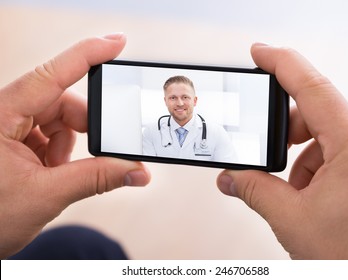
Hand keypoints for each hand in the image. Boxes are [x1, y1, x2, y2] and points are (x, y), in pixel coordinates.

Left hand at [0, 34, 150, 258]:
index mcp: (0, 115)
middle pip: (61, 102)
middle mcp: (3, 113)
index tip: (118, 42)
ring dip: (70, 145)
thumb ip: (96, 180)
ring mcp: (9, 126)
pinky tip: (51, 173)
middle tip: (103, 152)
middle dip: (85, 128)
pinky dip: (60, 153)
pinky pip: (50, 134)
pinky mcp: (14, 139)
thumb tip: (136, 172)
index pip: (51, 75)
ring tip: (58, 174)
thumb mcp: (45, 196)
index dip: (87, 54)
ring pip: (58, 120)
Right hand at [217, 43, 347, 258]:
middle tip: (262, 154)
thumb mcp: (292, 220)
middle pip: (315, 113)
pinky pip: (337, 152)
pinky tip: (310, 197)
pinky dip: (315, 168)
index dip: (281, 63)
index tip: (259, 52)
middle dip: (283, 133)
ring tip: (294, 193)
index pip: (312, 87)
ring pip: (324, 136)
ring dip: (299, 159)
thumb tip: (229, 177)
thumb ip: (254, 190)